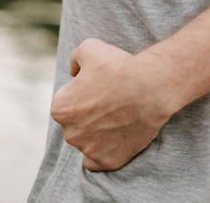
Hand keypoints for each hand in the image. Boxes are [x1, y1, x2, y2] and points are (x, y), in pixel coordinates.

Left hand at [52, 38, 168, 170]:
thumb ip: (74, 59)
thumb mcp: (88, 47)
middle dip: (88, 116)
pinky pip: (97, 162)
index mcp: (60, 107)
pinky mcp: (108, 162)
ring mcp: (89, 149)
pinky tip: (113, 141)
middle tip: (110, 105)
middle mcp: (69, 132)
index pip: (67, 103)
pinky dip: (103, 153)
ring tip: (117, 119)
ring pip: (86, 143)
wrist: (149, 88)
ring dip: (96, 135)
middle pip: (76, 125)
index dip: (83, 95)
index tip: (99, 90)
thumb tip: (73, 72)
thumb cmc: (118, 66)